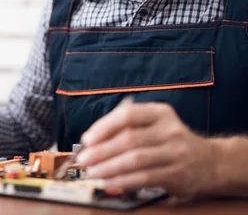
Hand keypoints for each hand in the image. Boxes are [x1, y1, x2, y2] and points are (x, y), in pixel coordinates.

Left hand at [76, 100, 215, 196]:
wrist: (210, 162)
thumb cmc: (170, 141)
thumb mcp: (154, 125)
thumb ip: (126, 127)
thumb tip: (91, 140)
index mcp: (160, 112)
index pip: (127, 115)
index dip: (103, 127)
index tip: (86, 139)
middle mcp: (170, 130)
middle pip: (129, 139)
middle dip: (101, 151)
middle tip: (83, 159)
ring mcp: (176, 152)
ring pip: (135, 160)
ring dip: (108, 167)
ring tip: (92, 172)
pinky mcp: (179, 174)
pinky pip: (145, 178)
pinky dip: (123, 181)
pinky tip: (109, 182)